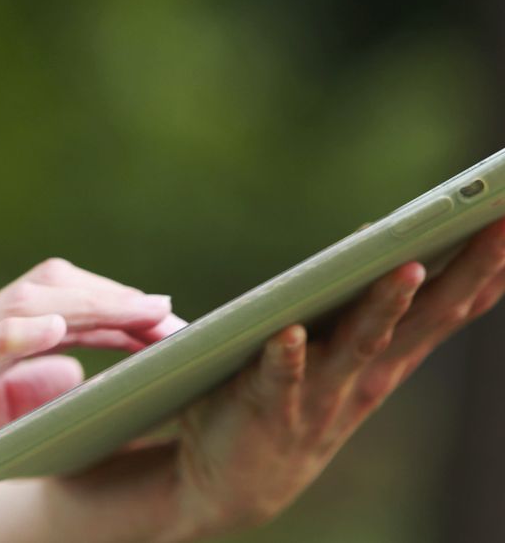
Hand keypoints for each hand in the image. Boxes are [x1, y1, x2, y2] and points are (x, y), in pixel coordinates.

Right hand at [0, 258, 177, 527]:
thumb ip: (14, 397)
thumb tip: (73, 376)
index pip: (55, 308)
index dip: (113, 311)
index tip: (163, 327)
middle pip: (52, 291)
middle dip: (118, 301)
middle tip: (174, 320)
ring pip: (25, 305)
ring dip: (92, 307)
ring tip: (144, 316)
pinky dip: (15, 333)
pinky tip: (54, 330)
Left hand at [39, 218, 504, 542]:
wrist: (233, 484)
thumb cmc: (292, 400)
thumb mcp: (345, 358)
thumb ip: (372, 312)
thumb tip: (394, 244)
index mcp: (385, 360)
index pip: (446, 309)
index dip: (485, 269)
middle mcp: (362, 376)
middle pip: (421, 318)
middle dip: (463, 273)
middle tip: (496, 227)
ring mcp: (319, 395)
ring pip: (357, 345)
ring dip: (383, 307)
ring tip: (408, 268)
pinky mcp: (267, 408)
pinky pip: (279, 379)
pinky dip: (285, 357)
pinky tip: (289, 333)